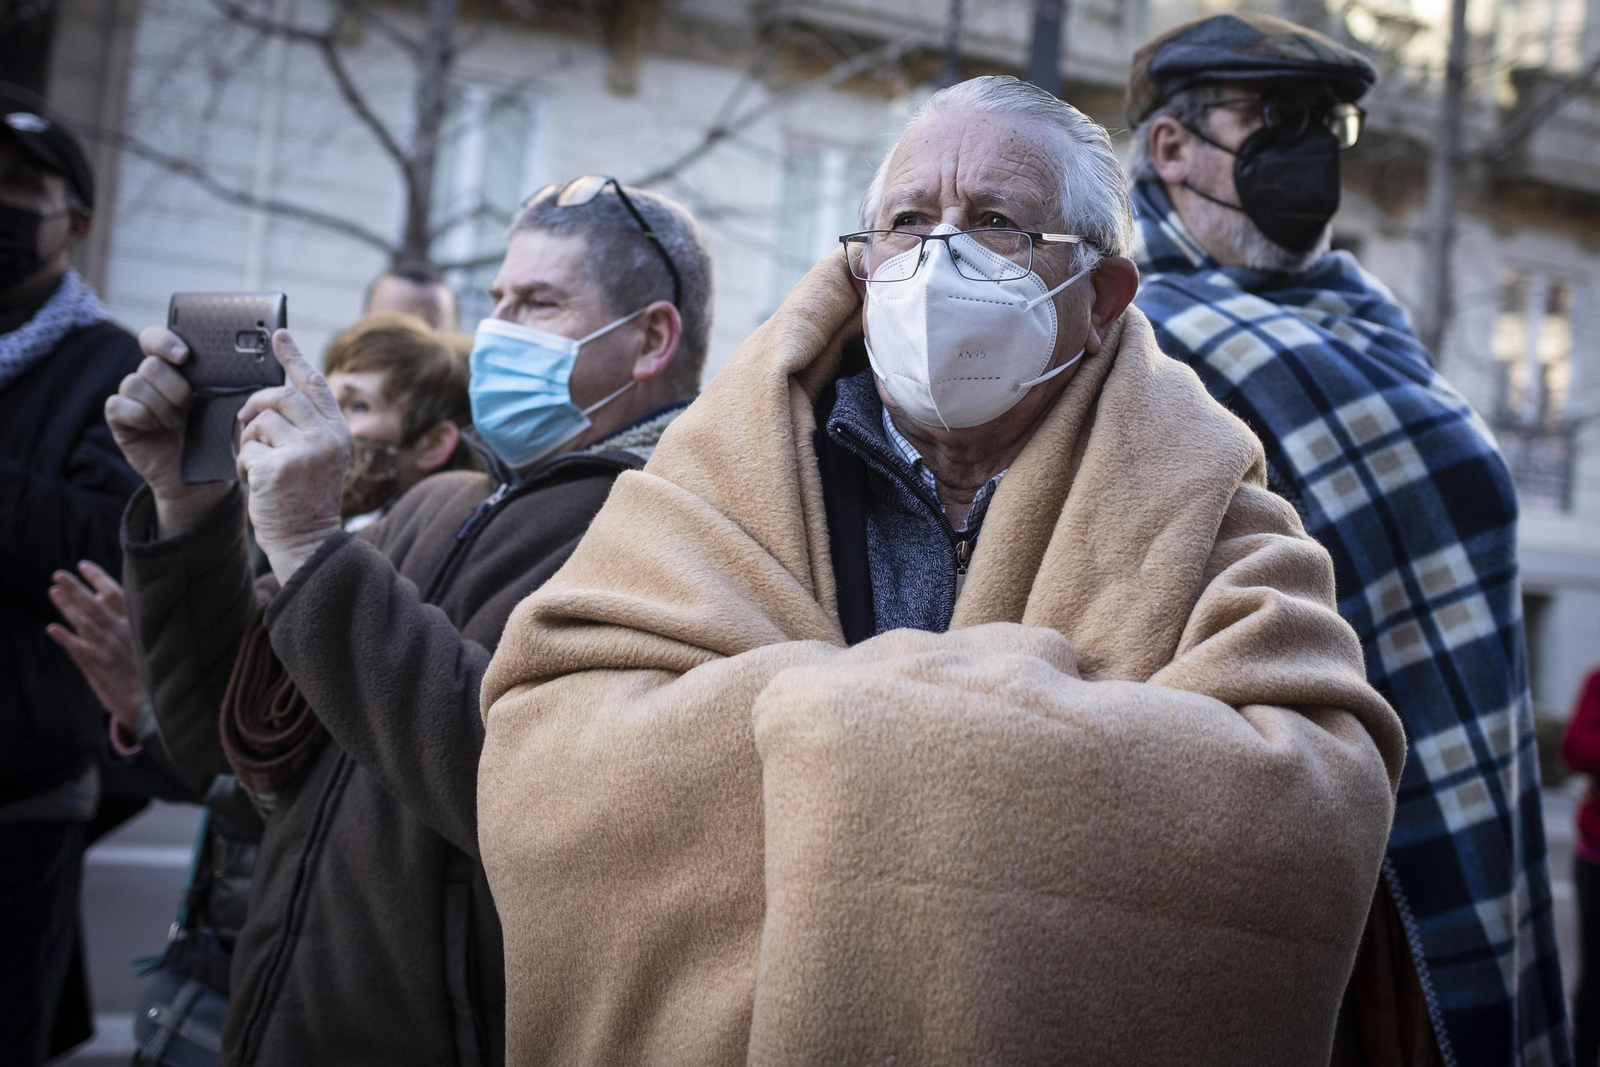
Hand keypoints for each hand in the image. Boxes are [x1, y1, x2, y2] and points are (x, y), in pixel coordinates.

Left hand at [45, 561, 144, 734]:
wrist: (159, 705)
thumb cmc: (156, 671)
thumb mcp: (153, 642)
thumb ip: (132, 621)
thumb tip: (111, 600)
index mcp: (136, 624)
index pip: (116, 594)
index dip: (98, 578)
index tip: (82, 565)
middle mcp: (122, 633)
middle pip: (95, 605)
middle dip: (76, 588)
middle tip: (58, 574)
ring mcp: (110, 650)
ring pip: (85, 623)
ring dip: (68, 607)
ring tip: (53, 591)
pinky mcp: (100, 669)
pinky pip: (79, 651)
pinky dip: (65, 639)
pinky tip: (52, 629)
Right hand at [106, 326, 230, 536]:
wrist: (202, 480)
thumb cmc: (218, 439)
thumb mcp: (229, 408)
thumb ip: (231, 382)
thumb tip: (252, 360)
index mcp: (177, 369)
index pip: (157, 339)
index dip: (165, 341)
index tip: (185, 355)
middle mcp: (152, 379)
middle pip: (151, 364)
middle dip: (174, 386)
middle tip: (190, 405)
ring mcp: (134, 398)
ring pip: (135, 383)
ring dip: (161, 405)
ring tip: (178, 423)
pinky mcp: (121, 419)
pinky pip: (118, 405)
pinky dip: (140, 416)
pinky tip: (155, 428)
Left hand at [236, 329, 350, 585]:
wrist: (307, 542)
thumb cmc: (306, 500)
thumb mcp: (319, 458)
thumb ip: (306, 427)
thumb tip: (273, 397)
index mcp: (338, 432)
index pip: (314, 385)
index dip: (294, 357)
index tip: (279, 335)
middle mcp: (326, 438)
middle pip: (280, 396)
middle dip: (256, 406)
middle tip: (246, 420)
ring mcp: (304, 452)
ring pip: (259, 422)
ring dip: (248, 441)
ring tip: (257, 464)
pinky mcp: (278, 467)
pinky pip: (246, 448)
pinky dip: (243, 464)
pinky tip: (254, 481)